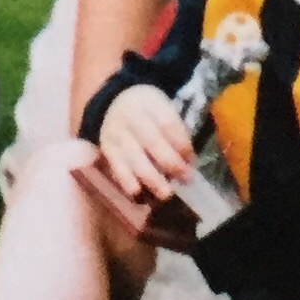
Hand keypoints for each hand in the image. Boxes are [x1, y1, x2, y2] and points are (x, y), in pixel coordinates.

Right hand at [97, 84, 195, 201]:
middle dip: (171, 164)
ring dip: (152, 179)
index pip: (168, 124)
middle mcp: (131, 117)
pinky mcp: (107, 150)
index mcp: (150, 103)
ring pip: (134, 159)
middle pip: (152, 142)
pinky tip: (140, 195)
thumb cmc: (149, 112)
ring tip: (165, 194)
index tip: (192, 160)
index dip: (182, 144)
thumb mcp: (164, 110)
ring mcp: (117, 134)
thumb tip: (188, 163)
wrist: (114, 104)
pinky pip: (117, 169)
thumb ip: (177, 133)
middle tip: (186, 180)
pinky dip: (129, 183)